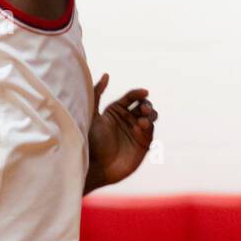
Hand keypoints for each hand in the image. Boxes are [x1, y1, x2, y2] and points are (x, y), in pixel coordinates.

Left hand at [85, 73, 157, 192]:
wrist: (94, 165)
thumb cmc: (90, 140)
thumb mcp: (92, 114)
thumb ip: (97, 94)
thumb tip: (106, 74)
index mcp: (117, 111)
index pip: (131, 97)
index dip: (138, 93)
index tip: (143, 91)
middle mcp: (128, 120)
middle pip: (144, 106)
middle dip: (146, 104)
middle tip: (143, 108)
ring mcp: (136, 132)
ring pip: (150, 117)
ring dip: (150, 115)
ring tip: (143, 119)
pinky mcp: (143, 145)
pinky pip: (150, 132)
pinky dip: (149, 128)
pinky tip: (142, 128)